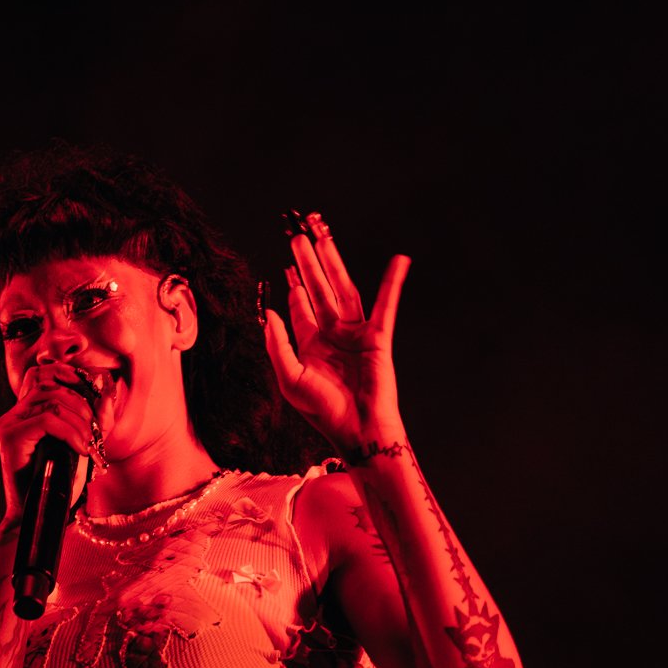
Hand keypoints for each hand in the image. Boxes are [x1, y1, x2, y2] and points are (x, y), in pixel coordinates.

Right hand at [0, 361, 103, 521]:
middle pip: (51, 385)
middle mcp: (14, 413)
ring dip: (78, 420)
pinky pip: (46, 420)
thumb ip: (97, 415)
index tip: (93, 397)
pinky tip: (80, 449)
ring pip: (51, 400)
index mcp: (27, 410)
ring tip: (87, 444)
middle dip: (81, 404)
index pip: (42, 373)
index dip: (69, 376)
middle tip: (93, 432)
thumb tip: (106, 382)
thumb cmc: (61, 480)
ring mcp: (9, 423)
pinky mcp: (10, 438)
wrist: (42, 514)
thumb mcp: (85, 441)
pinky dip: (70, 432)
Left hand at [261, 210, 410, 456]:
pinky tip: (398, 262)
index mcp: (311, 346)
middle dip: (308, 263)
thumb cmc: (324, 412)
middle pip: (319, 289)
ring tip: (323, 235)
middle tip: (298, 235)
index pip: (301, 308)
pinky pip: (386, 304)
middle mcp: (333, 335)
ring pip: (343, 289)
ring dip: (333, 262)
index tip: (286, 263)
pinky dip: (393, 283)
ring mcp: (356, 334)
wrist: (358, 432)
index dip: (293, 285)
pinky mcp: (378, 337)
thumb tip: (269, 312)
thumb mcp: (290, 380)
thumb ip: (278, 345)